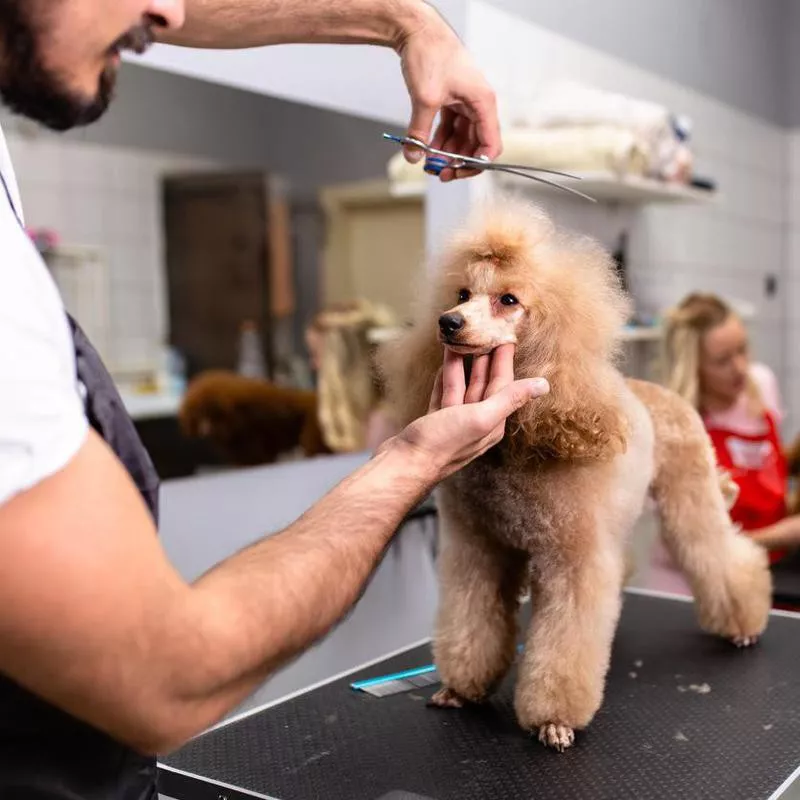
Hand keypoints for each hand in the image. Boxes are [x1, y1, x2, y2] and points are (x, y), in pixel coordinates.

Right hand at [392, 344, 548, 481]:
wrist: (406, 463)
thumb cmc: (442, 442)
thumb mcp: (480, 417)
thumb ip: (510, 399)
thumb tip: (544, 386)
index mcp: (491, 421)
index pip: (502, 384)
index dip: (504, 359)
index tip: (505, 336)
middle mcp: (476, 421)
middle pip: (484, 383)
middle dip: (485, 357)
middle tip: (486, 331)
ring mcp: (453, 421)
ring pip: (462, 386)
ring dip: (462, 363)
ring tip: (462, 340)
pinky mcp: (434, 421)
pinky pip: (444, 393)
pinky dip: (445, 377)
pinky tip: (445, 364)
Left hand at [395, 4, 501, 181]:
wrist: (418, 30)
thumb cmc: (430, 55)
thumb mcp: (425, 100)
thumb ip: (419, 133)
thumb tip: (413, 156)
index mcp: (483, 102)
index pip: (490, 145)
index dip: (477, 164)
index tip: (458, 173)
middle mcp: (478, 103)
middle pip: (476, 144)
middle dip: (458, 161)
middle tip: (440, 174)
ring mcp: (466, 101)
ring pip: (462, 137)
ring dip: (448, 152)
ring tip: (430, 163)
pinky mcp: (452, 99)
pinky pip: (451, 126)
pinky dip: (441, 139)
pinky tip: (428, 148)